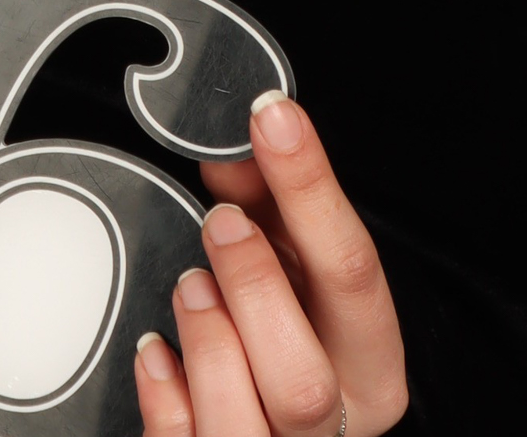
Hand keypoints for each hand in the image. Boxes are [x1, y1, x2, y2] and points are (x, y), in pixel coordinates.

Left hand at [133, 92, 407, 435]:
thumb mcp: (292, 259)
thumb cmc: (289, 330)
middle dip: (253, 288)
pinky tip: (155, 350)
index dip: (310, 187)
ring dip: (206, 341)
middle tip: (221, 221)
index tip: (273, 120)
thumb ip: (266, 199)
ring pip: (244, 426)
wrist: (273, 409)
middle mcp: (334, 422)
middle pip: (302, 380)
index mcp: (371, 363)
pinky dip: (159, 394)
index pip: (353, 274)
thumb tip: (235, 136)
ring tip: (190, 285)